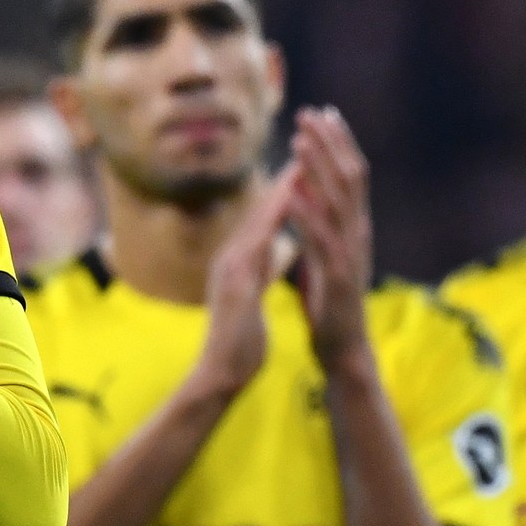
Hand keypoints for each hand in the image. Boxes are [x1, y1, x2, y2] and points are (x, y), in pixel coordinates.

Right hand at [194, 160, 299, 398]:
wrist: (219, 375)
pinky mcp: (235, 278)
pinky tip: (290, 200)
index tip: (306, 169)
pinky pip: (258, 240)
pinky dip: (274, 217)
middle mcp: (231, 257)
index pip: (265, 221)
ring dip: (281, 190)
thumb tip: (272, 253)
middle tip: (306, 150)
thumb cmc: (238, 344)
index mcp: (238, 263)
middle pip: (261, 211)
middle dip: (285, 181)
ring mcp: (231, 266)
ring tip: (303, 162)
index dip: (285, 194)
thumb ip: (261, 272)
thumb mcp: (253, 298)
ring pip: (259, 218)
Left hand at [287, 106, 372, 370]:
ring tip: (299, 141)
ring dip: (318, 169)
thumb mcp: (323, 253)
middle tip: (309, 112)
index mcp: (354, 226)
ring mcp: (350, 253)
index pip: (350, 173)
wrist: (342, 348)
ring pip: (336, 201)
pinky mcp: (337, 275)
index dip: (338, 142)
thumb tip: (306, 190)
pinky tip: (290, 193)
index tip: (322, 112)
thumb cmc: (329, 301)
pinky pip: (321, 238)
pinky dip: (307, 213)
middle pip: (348, 177)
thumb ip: (318, 223)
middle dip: (329, 143)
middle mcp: (358, 233)